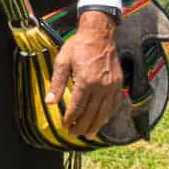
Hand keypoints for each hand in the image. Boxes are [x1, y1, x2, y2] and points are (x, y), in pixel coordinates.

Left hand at [45, 10, 122, 136]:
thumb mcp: (63, 61)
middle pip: (91, 113)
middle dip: (81, 126)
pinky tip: (103, 121)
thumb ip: (57, 83)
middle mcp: (101, 86)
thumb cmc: (79, 46)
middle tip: (73, 134)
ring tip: (88, 135)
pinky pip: (115, 104)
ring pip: (104, 112)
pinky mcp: (118, 84)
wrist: (99, 34)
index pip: (77, 107)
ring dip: (96, 126)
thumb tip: (50, 103)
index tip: (65, 125)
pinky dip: (108, 115)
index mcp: (85, 81)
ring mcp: (112, 86)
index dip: (70, 119)